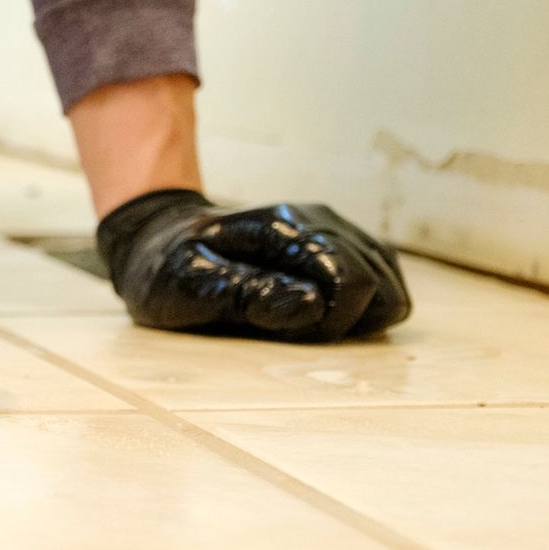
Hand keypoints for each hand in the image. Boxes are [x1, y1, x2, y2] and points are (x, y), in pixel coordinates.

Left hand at [96, 189, 411, 341]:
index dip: (332, 321)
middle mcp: (319, 219)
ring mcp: (335, 229)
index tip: (289, 330)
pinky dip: (366, 308)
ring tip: (306, 324)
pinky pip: (383, 280)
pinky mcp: (342, 246)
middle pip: (377, 284)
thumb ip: (244, 293)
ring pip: (388, 283)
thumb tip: (309, 303)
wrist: (160, 238)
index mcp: (283, 226)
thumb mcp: (185, 284)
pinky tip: (328, 318)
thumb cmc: (169, 267)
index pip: (351, 279)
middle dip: (344, 321)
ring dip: (359, 316)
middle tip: (291, 330)